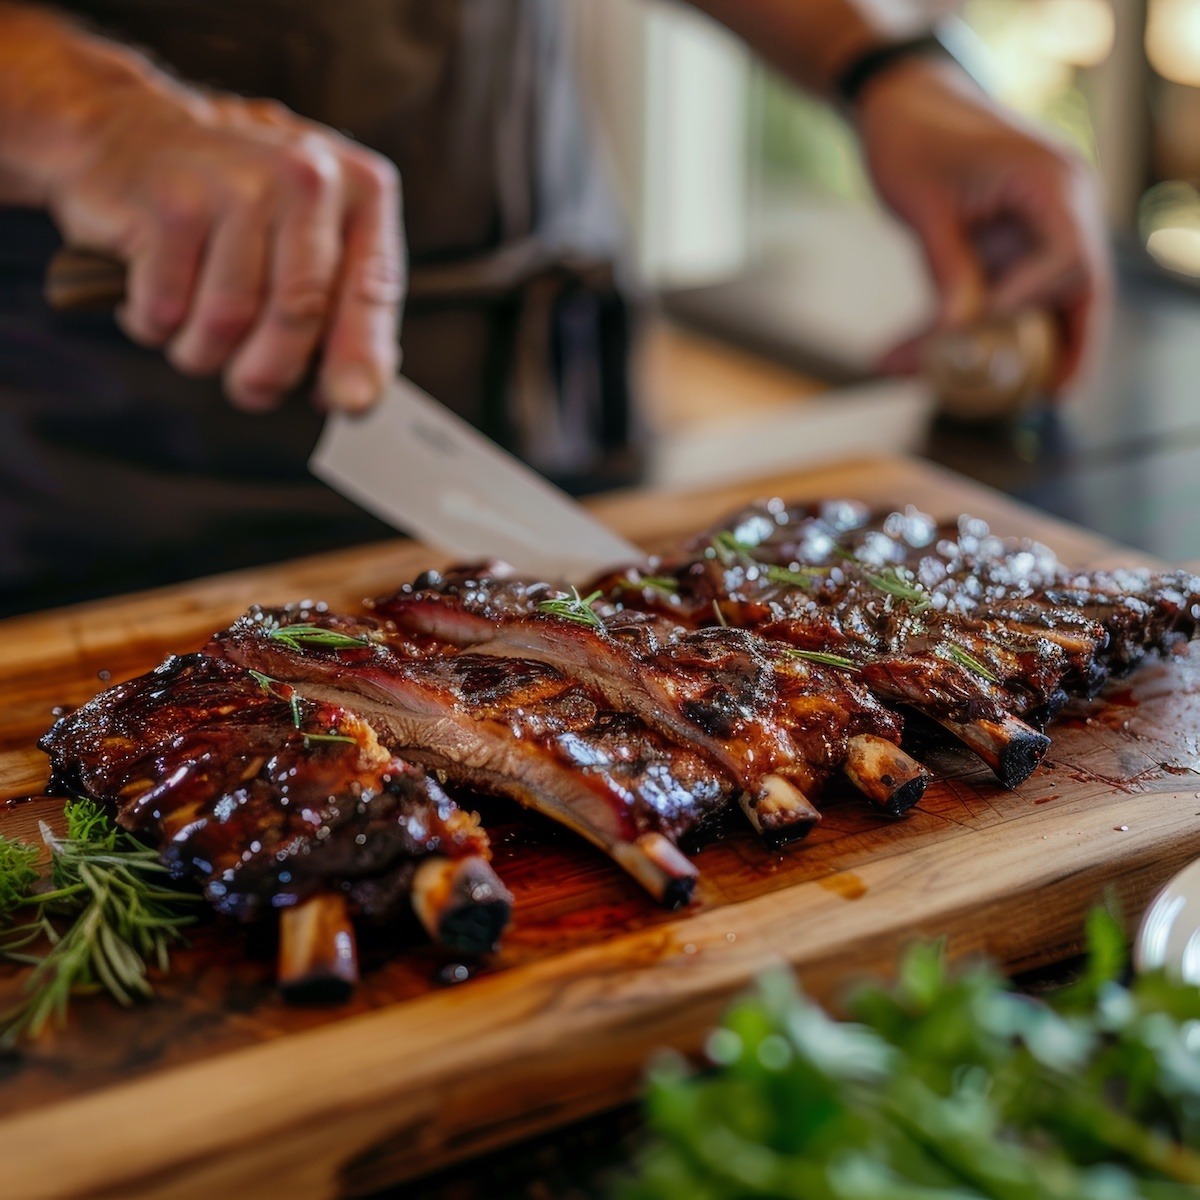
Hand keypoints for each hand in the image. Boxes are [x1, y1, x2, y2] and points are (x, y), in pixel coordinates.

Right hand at [46, 80, 403, 412]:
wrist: (129, 129)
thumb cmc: (238, 205)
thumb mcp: (311, 242)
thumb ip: (346, 314)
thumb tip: (355, 398)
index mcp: (363, 190)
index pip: (372, 290)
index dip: (361, 357)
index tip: (353, 405)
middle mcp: (307, 177)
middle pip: (299, 312)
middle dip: (271, 372)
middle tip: (252, 390)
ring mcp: (237, 182)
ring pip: (228, 320)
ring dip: (204, 352)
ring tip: (195, 331)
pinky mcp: (169, 199)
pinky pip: (167, 309)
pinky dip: (156, 326)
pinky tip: (157, 298)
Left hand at [854, 59, 1110, 391]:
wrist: (901, 107)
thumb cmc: (913, 140)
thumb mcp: (923, 207)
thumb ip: (947, 269)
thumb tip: (960, 334)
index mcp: (1051, 185)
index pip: (1067, 259)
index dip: (1032, 302)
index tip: (985, 328)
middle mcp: (1060, 210)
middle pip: (1078, 291)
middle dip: (1064, 347)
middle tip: (1050, 397)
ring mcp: (1038, 231)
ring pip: (1042, 304)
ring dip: (1015, 351)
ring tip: (989, 398)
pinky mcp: (1010, 251)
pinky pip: (1004, 301)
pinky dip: (972, 334)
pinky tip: (926, 364)